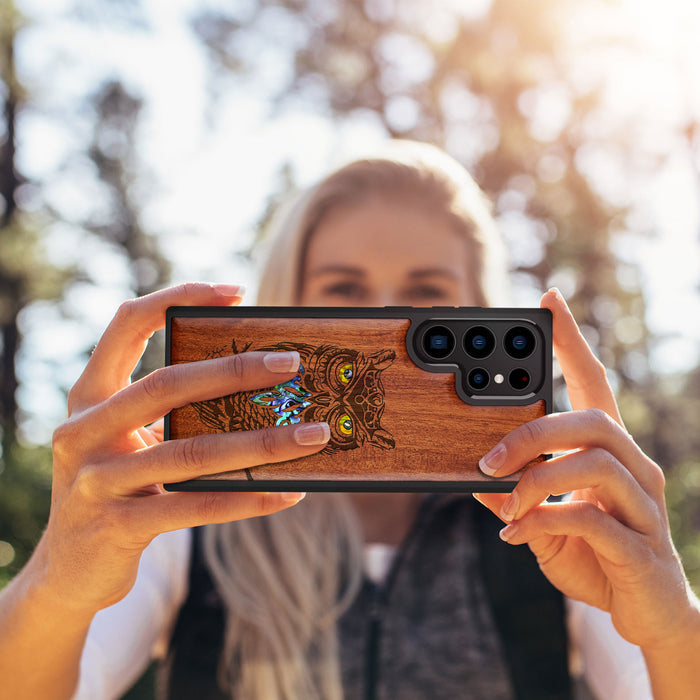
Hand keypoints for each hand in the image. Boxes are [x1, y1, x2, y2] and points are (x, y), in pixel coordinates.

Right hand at [32, 283, 329, 615]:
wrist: (68, 572)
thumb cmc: (116, 489)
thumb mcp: (129, 441)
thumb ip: (170, 413)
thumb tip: (259, 386)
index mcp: (89, 396)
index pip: (127, 324)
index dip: (178, 298)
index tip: (236, 292)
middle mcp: (84, 431)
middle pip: (167, 385)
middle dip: (235, 370)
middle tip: (292, 363)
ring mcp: (96, 481)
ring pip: (191, 453)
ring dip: (263, 443)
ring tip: (314, 434)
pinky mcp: (117, 528)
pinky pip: (196, 507)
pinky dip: (248, 499)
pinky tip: (289, 493)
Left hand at [474, 288, 698, 651]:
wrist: (647, 615)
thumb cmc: (595, 556)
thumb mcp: (544, 521)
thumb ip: (517, 498)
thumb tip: (475, 480)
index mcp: (610, 453)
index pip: (594, 384)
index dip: (573, 342)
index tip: (549, 301)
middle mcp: (634, 469)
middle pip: (592, 420)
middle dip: (533, 432)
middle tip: (487, 460)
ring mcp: (643, 506)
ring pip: (595, 463)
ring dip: (537, 479)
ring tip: (505, 502)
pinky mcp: (641, 547)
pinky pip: (592, 518)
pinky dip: (546, 521)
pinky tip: (519, 535)